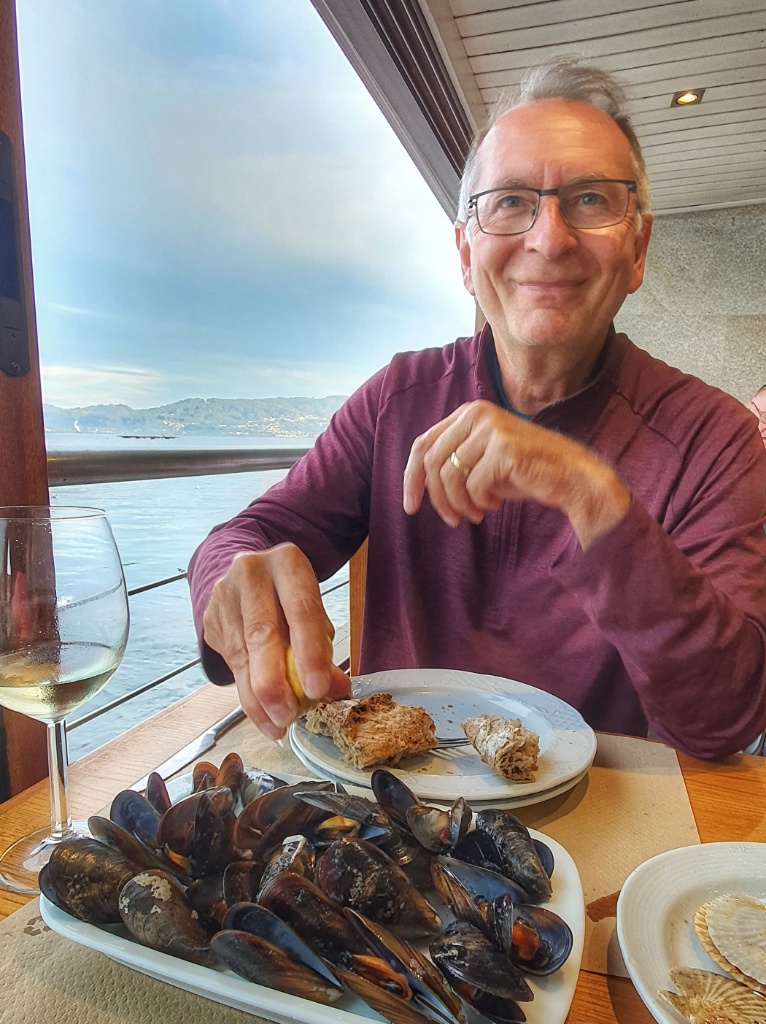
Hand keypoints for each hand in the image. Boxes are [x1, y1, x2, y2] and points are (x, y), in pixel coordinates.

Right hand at [201, 543, 349, 738]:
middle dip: (275, 682)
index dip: (309, 652)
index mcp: (286, 563)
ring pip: (241, 654)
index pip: (300, 609)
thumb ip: (323, 645)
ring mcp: (225, 595)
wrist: (248, 572)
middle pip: (262, 633)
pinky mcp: (211, 619)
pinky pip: (230, 663)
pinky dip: (247, 694)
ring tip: (277, 725)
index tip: (317, 689)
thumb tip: (337, 688)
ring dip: (258, 698)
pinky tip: (262, 714)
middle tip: (289, 715)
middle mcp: (251, 573)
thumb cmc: (289, 594)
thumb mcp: (312, 608)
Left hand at [403, 400, 630, 549]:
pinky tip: (495, 506)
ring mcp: (491, 429)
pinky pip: (472, 486)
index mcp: (469, 412)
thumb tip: (416, 480)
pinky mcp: (503, 449)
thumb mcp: (481, 462)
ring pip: (449, 476)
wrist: (571, 478)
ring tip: (475, 514)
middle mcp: (477, 413)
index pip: (423, 443)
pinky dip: (479, 503)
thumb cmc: (525, 473)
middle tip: (451, 520)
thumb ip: (453, 461)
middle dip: (436, 498)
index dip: (412, 477)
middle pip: (431, 461)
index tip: (410, 506)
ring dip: (458, 504)